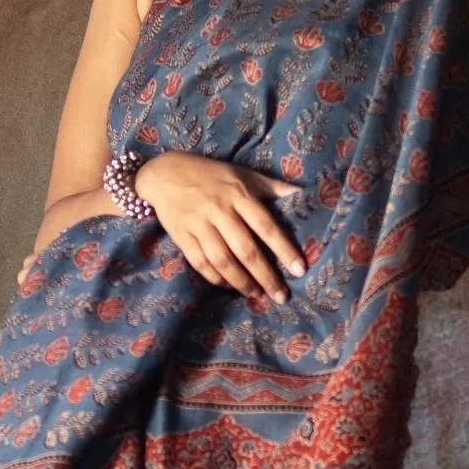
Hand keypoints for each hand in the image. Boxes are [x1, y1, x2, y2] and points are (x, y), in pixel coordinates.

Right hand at [132, 153, 304, 302]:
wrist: (166, 173)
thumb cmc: (211, 174)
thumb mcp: (242, 174)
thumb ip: (271, 186)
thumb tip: (302, 193)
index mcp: (239, 195)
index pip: (266, 226)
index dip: (284, 250)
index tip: (300, 270)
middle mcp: (220, 210)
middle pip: (246, 250)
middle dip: (266, 276)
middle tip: (281, 296)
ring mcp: (199, 225)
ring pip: (223, 261)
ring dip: (242, 282)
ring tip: (256, 295)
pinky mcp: (182, 236)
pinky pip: (201, 263)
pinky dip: (216, 278)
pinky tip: (228, 286)